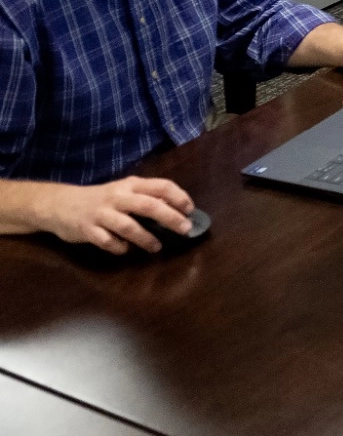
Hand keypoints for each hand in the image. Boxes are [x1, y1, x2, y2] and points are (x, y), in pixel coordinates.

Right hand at [20, 176, 194, 254]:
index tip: (190, 210)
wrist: (59, 204)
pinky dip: (119, 247)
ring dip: (146, 238)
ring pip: (128, 226)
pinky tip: (125, 250)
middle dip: (170, 218)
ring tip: (157, 247)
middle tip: (184, 229)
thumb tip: (176, 208)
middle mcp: (117, 197)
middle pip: (149, 205)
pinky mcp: (87, 230)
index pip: (161, 186)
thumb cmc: (100, 199)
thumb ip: (146, 197)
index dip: (179, 197)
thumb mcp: (123, 191)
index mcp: (130, 185)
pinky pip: (107, 241)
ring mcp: (101, 213)